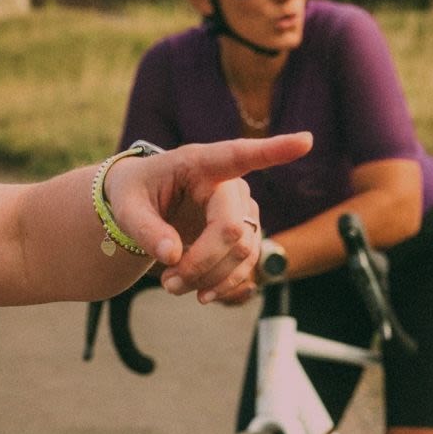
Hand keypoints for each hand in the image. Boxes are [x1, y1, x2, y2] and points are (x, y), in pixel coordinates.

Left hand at [103, 134, 311, 303]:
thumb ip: (146, 229)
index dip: (274, 150)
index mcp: (200, 163)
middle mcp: (230, 184)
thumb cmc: (135, 193)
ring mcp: (243, 209)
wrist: (142, 204)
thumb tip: (173, 255)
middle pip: (232, 230)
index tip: (305, 140)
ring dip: (210, 279)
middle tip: (167, 283)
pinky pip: (247, 265)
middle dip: (201, 264)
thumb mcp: (127, 207)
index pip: (239, 155)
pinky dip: (224, 285)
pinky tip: (202, 292)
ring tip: (172, 287)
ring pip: (242, 253)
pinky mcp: (246, 234)